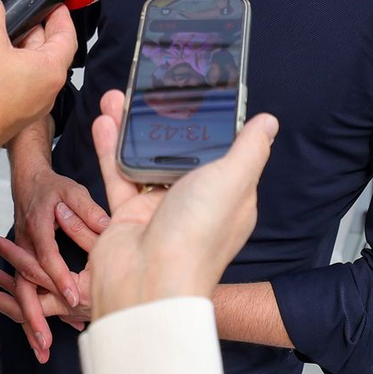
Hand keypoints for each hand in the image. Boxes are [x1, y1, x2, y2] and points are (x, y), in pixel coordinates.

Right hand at [0, 0, 75, 153]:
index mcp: (49, 72)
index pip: (66, 35)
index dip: (58, 13)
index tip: (52, 3)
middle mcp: (41, 90)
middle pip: (37, 47)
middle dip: (15, 26)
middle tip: (1, 13)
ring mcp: (21, 103)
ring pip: (12, 62)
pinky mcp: (1, 111)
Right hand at [0, 150, 109, 361]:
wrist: (29, 182)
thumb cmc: (52, 188)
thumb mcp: (71, 191)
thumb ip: (86, 209)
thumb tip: (106, 226)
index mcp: (38, 227)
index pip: (47, 256)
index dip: (58, 277)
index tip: (73, 298)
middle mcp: (26, 246)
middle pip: (24, 285)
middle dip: (33, 314)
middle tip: (44, 340)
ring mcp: (23, 257)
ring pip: (22, 294)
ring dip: (29, 322)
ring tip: (41, 349)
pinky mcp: (26, 264)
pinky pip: (28, 291)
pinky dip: (36, 312)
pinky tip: (50, 333)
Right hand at [87, 89, 278, 318]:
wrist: (148, 281)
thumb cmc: (196, 238)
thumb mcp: (232, 181)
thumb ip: (249, 148)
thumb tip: (268, 123)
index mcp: (228, 196)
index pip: (223, 152)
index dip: (207, 123)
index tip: (194, 92)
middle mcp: (194, 201)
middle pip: (176, 151)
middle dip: (161, 121)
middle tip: (147, 93)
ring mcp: (158, 208)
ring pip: (142, 159)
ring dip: (129, 129)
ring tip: (118, 99)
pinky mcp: (127, 214)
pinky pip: (117, 175)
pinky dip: (110, 149)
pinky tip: (104, 124)